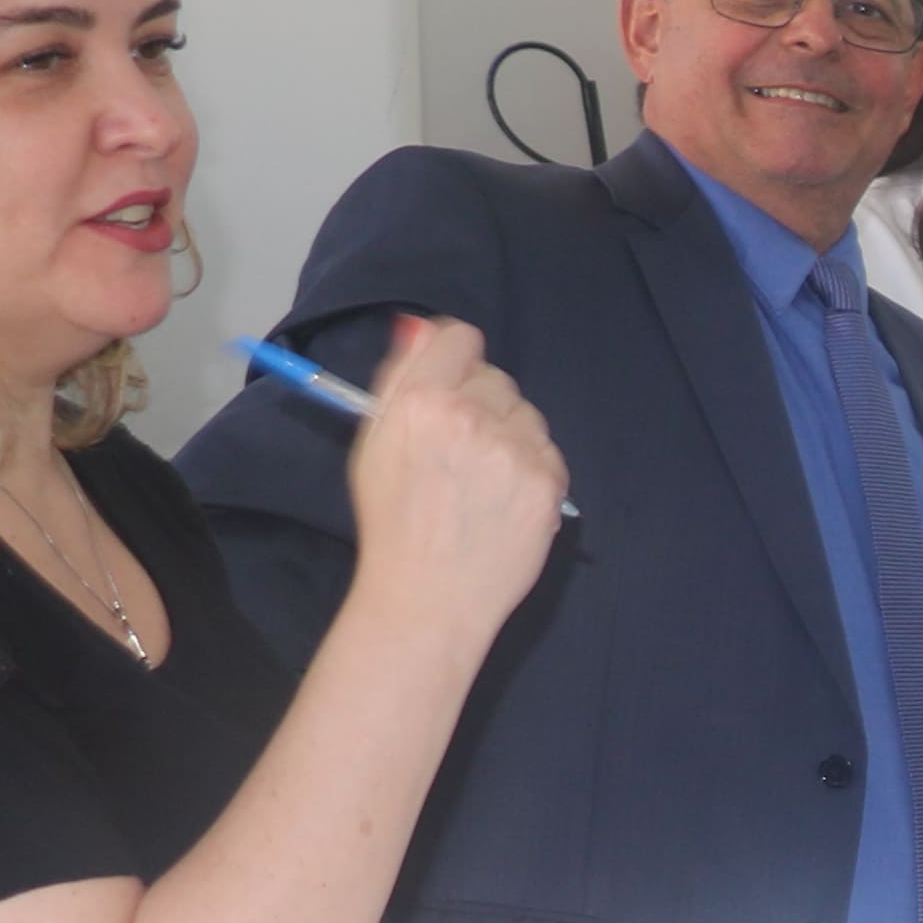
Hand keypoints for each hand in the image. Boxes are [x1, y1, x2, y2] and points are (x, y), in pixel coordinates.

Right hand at [343, 315, 568, 648]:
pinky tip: (503, 499)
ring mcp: (514, 450)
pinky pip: (548, 452)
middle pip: (494, 377)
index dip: (455, 360)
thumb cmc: (394, 521)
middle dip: (480, 403)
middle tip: (459, 450)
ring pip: (526, 414)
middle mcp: (471, 417)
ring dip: (509, 436)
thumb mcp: (374, 443)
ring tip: (480, 481)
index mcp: (420, 401)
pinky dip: (531, 469)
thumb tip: (422, 327)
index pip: (459, 339)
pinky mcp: (547, 482)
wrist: (429, 595)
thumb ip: (399, 379)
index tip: (451, 383)